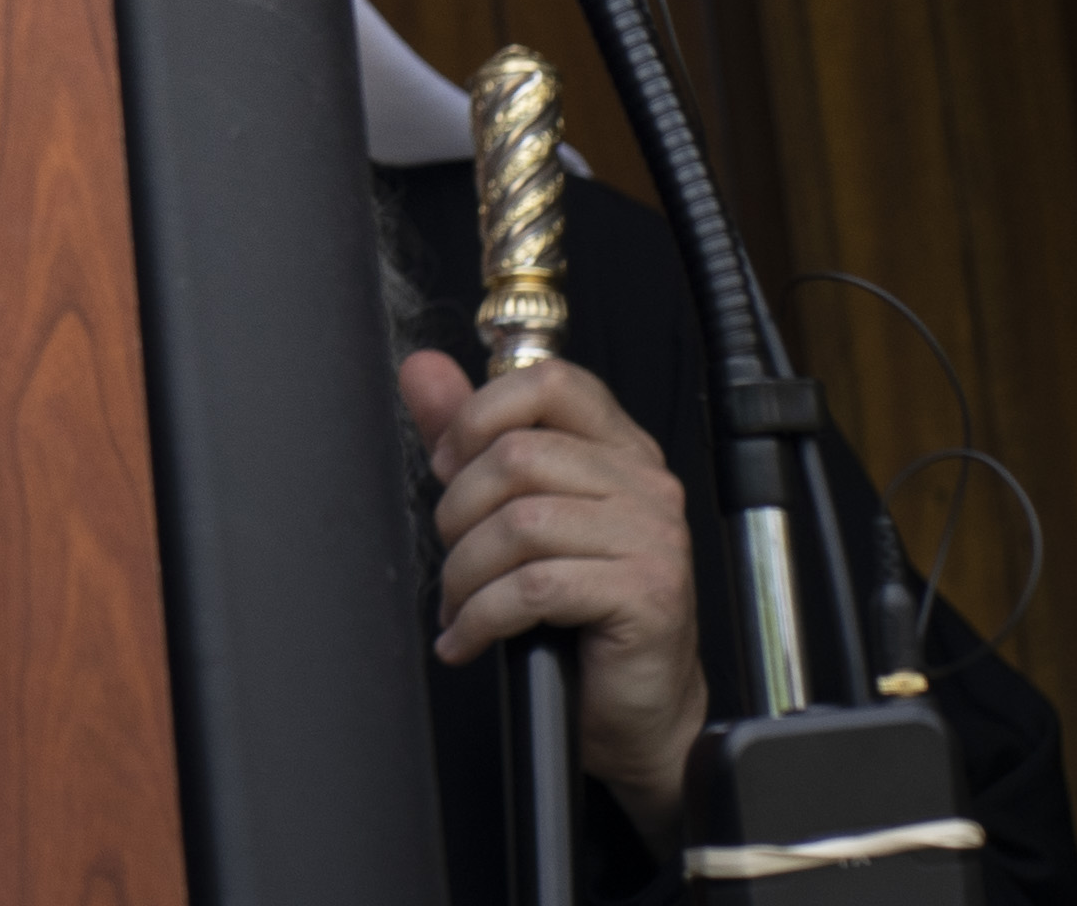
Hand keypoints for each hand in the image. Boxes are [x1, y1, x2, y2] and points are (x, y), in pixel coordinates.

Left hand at [403, 348, 703, 841]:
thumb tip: (422, 370)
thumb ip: (472, 437)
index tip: (448, 463)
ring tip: (461, 604)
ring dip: (466, 572)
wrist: (640, 707)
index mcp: (618, 449)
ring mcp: (653, 539)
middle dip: (458, 511)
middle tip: (454, 554)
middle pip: (518, 457)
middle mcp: (644, 484)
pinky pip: (534, 587)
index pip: (548, 381)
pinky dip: (483, 615)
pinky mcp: (646, 595)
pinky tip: (471, 636)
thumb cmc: (581, 612)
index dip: (479, 414)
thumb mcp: (517, 510)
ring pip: (520, 524)